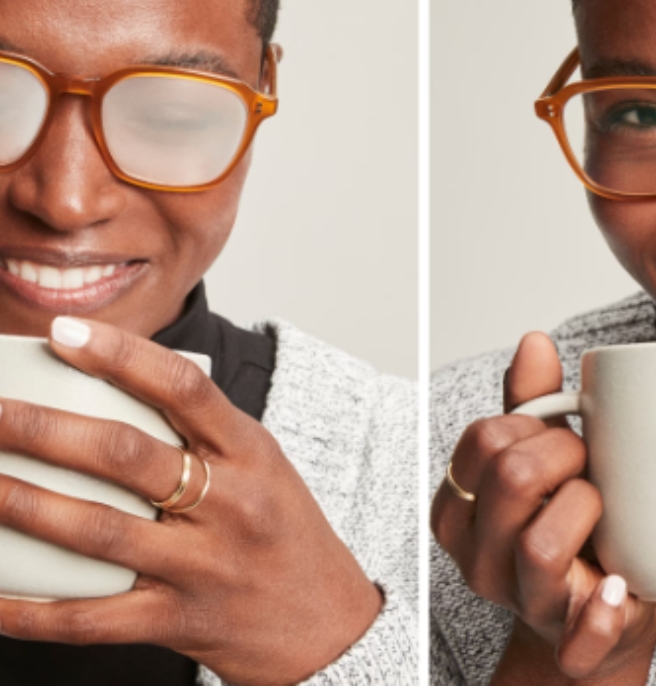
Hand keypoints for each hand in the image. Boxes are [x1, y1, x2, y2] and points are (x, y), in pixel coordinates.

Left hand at [0, 318, 380, 685]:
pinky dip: (29, 610)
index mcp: (251, 451)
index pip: (184, 386)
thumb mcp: (263, 465)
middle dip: (43, 429)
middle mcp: (229, 503)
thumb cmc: (288, 531)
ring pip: (98, 531)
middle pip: (125, 454)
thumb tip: (117, 392)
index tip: (65, 331)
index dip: (121, 354)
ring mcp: (203, 565)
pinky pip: (91, 619)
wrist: (327, 623)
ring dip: (23, 504)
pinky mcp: (178, 621)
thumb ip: (204, 432)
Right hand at [431, 332, 655, 681]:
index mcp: (460, 504)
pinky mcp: (564, 644)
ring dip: (587, 510)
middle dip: (566, 454)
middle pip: (511, 478)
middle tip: (588, 465)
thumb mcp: (546, 457)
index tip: (563, 435)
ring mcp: (516, 600)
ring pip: (540, 543)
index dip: (536, 425)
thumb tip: (533, 341)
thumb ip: (532, 403)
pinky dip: (602, 613)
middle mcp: (475, 554)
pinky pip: (578, 636)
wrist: (597, 608)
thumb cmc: (568, 519)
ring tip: (603, 511)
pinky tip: (619, 585)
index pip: (485, 438)